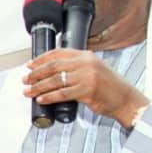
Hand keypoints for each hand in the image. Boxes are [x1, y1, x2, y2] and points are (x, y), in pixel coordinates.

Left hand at [23, 48, 148, 127]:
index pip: (57, 53)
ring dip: (38, 87)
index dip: (40, 59)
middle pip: (53, 66)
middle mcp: (85, 63)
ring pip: (55, 81)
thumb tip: (54, 71)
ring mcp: (87, 76)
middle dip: (36, 73)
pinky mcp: (87, 91)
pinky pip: (62, 94)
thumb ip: (78, 66)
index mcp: (85, 55)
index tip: (29, 65)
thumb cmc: (108, 87)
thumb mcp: (94, 69)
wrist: (125, 99)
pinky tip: (41, 99)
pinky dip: (49, 97)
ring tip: (28, 91)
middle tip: (25, 80)